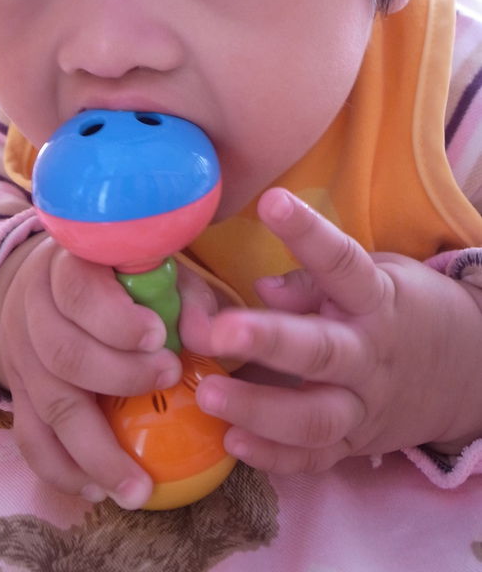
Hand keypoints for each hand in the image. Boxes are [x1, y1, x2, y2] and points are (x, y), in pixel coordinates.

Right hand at [0, 234, 187, 506]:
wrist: (51, 284)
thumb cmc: (120, 277)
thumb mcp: (156, 270)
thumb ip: (186, 298)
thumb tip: (207, 338)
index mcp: (66, 268)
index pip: (78, 293)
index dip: (116, 320)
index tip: (159, 336)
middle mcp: (34, 311)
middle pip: (63, 353)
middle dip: (119, 376)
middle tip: (168, 379)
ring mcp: (22, 356)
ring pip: (50, 406)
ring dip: (95, 451)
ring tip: (138, 487)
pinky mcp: (20, 394)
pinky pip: (30, 439)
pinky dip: (61, 469)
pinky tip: (97, 489)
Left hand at [187, 187, 481, 474]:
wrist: (465, 372)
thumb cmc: (400, 309)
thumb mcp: (377, 277)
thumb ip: (316, 282)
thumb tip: (262, 288)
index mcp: (376, 300)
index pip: (343, 263)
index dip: (308, 233)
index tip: (272, 202)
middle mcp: (370, 356)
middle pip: (321, 352)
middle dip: (269, 342)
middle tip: (218, 331)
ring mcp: (363, 407)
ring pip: (314, 418)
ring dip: (258, 409)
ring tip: (206, 394)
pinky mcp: (354, 446)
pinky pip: (314, 459)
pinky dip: (273, 457)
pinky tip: (231, 442)